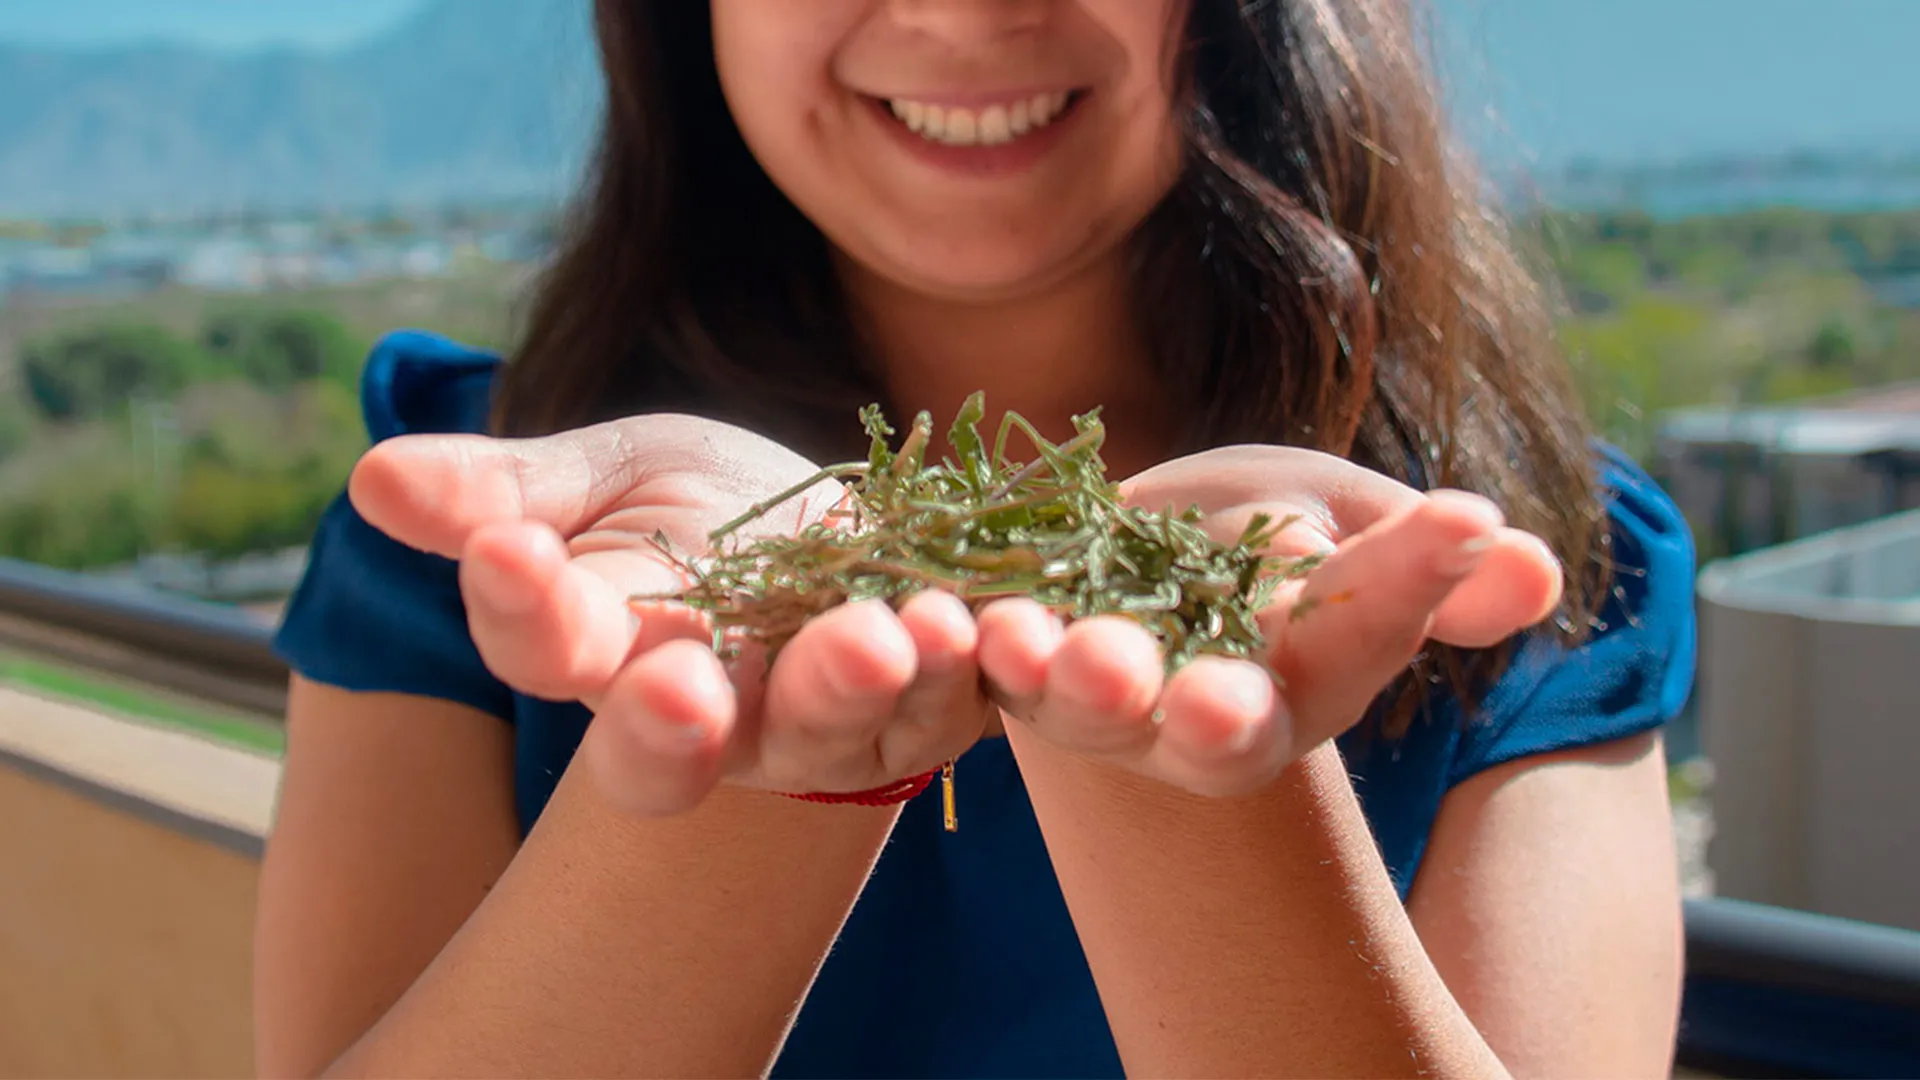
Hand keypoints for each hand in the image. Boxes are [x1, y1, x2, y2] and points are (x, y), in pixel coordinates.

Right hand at [347, 414, 995, 815]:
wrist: (830, 526)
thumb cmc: (684, 509)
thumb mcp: (595, 478)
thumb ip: (502, 494)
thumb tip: (373, 478)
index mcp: (605, 655)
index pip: (547, 651)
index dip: (525, 612)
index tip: (506, 551)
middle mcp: (709, 715)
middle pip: (677, 745)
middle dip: (673, 719)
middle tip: (679, 681)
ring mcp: (821, 723)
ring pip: (823, 729)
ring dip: (843, 686)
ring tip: (871, 633)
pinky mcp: (928, 706)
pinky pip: (945, 702)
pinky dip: (955, 667)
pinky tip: (959, 621)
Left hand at [971, 445, 1564, 796]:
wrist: (1135, 549)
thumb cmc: (1270, 541)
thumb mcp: (1355, 531)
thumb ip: (1428, 567)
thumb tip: (1531, 568)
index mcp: (1312, 683)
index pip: (1369, 635)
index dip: (1412, 584)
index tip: (1461, 518)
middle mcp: (1206, 720)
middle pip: (1222, 733)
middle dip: (1221, 717)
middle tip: (1222, 706)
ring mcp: (1098, 704)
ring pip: (1090, 710)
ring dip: (1077, 684)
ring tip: (1059, 646)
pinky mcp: (1009, 667)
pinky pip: (990, 666)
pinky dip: (982, 648)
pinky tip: (973, 618)